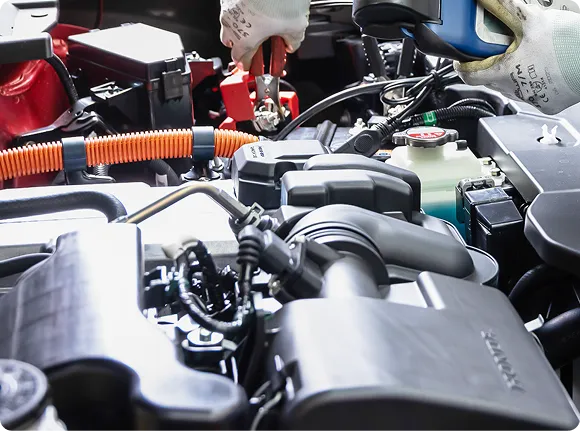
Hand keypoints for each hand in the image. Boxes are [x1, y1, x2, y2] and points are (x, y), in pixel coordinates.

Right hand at [220, 0, 310, 70]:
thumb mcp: (296, 26)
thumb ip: (292, 41)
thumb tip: (291, 44)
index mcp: (244, 40)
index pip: (240, 60)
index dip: (248, 65)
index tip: (254, 65)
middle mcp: (231, 23)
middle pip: (230, 41)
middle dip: (241, 44)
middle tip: (257, 42)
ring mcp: (227, 6)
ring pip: (229, 22)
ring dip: (241, 25)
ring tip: (259, 21)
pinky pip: (232, 5)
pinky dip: (242, 8)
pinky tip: (258, 5)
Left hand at [455, 0, 579, 114]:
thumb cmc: (568, 43)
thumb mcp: (532, 19)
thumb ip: (506, 8)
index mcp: (504, 74)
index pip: (469, 76)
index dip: (462, 65)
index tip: (462, 59)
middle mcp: (515, 92)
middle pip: (490, 80)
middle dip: (490, 64)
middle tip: (497, 49)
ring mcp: (531, 100)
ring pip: (511, 87)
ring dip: (511, 72)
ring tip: (524, 55)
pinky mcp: (547, 104)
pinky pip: (531, 93)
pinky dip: (530, 80)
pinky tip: (540, 67)